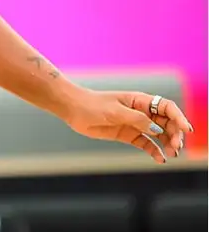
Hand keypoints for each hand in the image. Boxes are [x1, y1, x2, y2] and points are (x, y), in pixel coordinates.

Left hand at [64, 88, 192, 162]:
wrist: (74, 110)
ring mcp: (135, 124)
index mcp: (140, 101)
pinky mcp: (128, 135)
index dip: (179, 117)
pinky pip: (146, 144)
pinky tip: (160, 159)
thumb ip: (137, 119)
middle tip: (176, 146)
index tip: (187, 129)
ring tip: (172, 154)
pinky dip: (154, 151)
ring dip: (168, 144)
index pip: (166, 107)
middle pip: (166, 123)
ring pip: (159, 135)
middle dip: (175, 134)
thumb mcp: (115, 111)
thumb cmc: (93, 105)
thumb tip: (157, 129)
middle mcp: (141, 112)